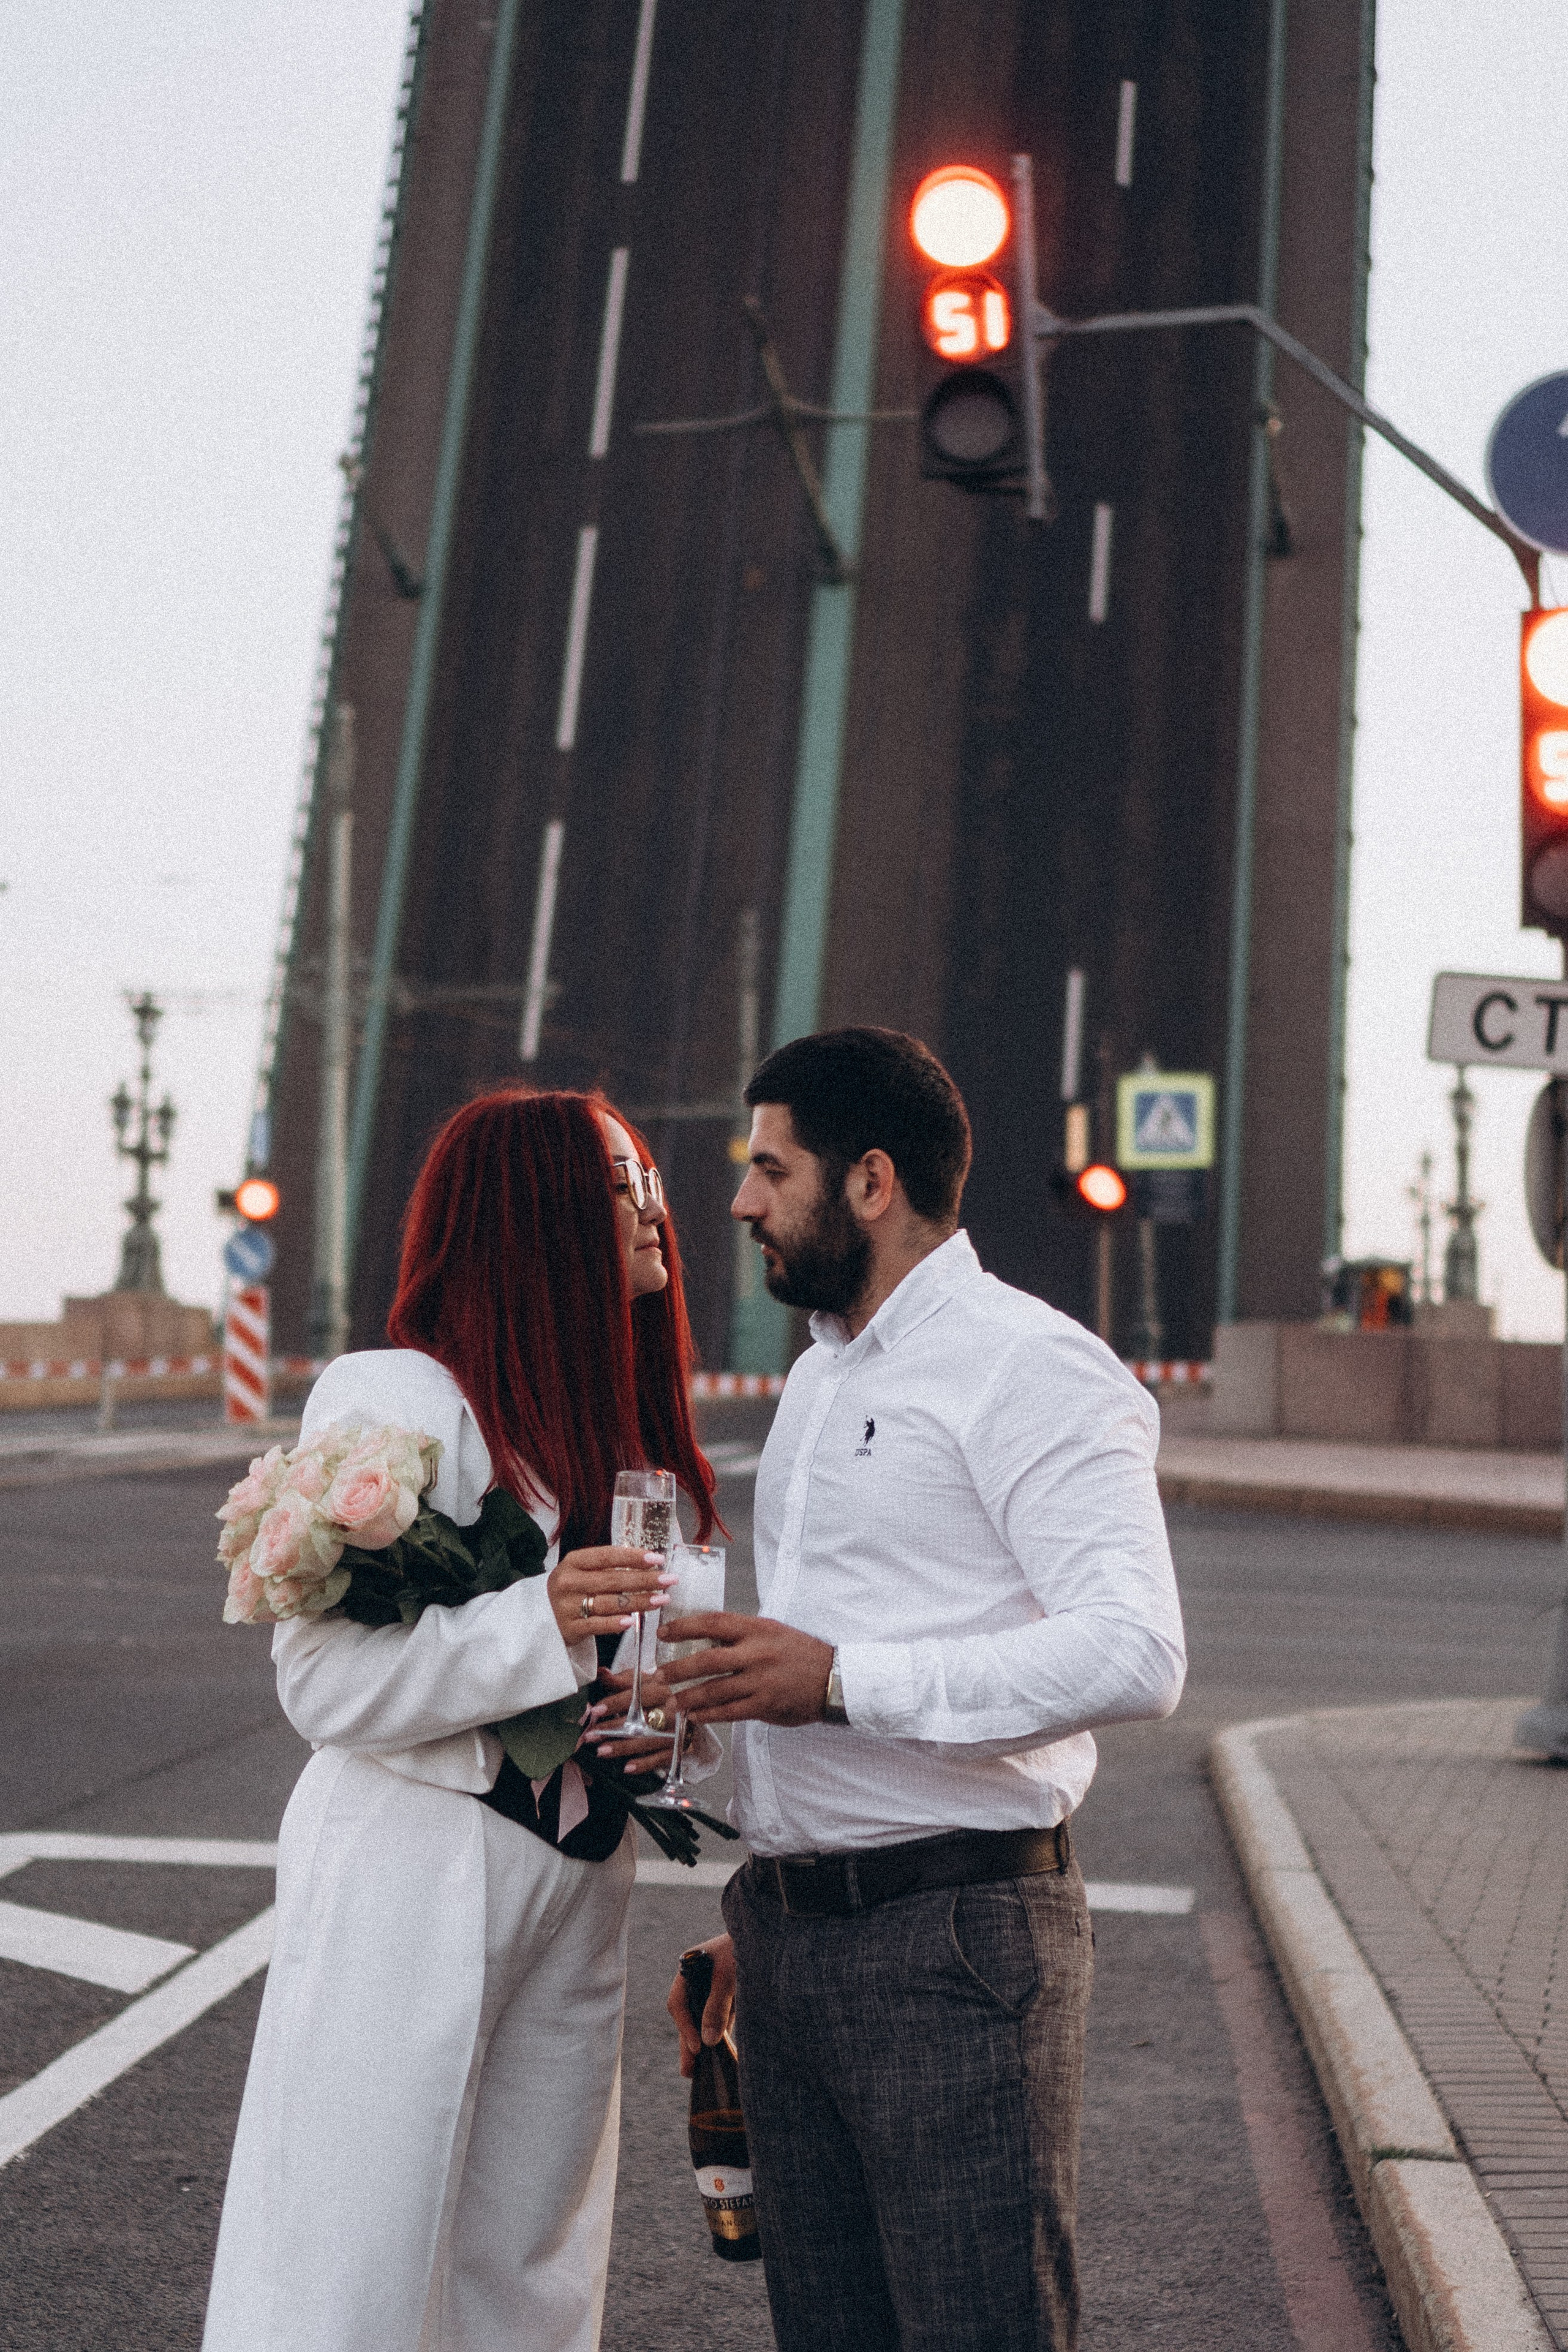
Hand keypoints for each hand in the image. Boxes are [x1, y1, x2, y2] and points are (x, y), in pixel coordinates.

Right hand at [546, 1545, 670, 1647]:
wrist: (539, 1617)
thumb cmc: (570, 1591)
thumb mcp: (580, 1572)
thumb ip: (605, 1568)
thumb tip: (646, 1564)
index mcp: (572, 1562)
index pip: (606, 1556)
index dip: (633, 1557)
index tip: (657, 1559)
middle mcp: (568, 1582)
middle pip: (613, 1580)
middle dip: (645, 1580)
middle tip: (669, 1580)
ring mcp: (567, 1606)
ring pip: (610, 1603)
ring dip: (639, 1601)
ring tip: (661, 1599)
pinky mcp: (569, 1629)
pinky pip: (597, 1625)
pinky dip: (616, 1623)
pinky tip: (633, 1620)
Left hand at [583, 1667, 674, 1766]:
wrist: (693, 1709)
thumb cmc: (661, 1695)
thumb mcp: (646, 1683)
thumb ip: (623, 1680)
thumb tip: (601, 1672)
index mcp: (663, 1689)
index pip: (637, 1696)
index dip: (615, 1703)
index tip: (596, 1710)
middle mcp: (672, 1710)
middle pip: (641, 1720)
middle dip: (613, 1728)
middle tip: (591, 1735)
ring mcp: (677, 1731)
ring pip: (648, 1740)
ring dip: (623, 1747)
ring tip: (601, 1751)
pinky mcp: (680, 1748)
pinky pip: (661, 1759)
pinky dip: (644, 1764)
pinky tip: (627, 1768)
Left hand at [662, 1611, 833, 1726]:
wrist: (833, 1678)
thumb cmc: (799, 1652)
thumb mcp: (772, 1632)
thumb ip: (741, 1634)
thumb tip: (704, 1636)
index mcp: (757, 1629)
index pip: (713, 1623)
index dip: (684, 1627)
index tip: (663, 1633)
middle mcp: (756, 1653)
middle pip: (707, 1660)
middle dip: (678, 1669)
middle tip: (657, 1675)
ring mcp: (760, 1681)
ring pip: (714, 1690)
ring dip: (688, 1697)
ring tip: (670, 1702)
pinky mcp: (764, 1705)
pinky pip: (729, 1711)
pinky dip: (708, 1714)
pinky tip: (694, 1716)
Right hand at [667, 1934, 735, 2077]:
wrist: (767, 1936)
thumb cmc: (743, 1949)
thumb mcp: (728, 1976)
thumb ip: (717, 2007)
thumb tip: (708, 2041)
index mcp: (690, 1970)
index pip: (678, 2003)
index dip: (685, 2027)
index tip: (698, 2047)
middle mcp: (698, 1982)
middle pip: (689, 2017)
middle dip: (689, 2043)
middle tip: (688, 2071)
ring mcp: (713, 1991)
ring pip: (703, 2022)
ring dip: (703, 2044)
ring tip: (698, 2071)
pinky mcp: (728, 1998)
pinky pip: (720, 2020)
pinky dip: (720, 2036)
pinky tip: (721, 2055)